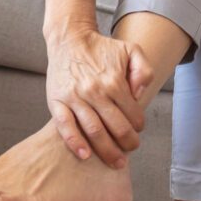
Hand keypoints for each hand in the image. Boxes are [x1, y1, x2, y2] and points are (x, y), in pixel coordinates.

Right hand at [45, 27, 153, 168]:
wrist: (69, 39)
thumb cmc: (101, 47)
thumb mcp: (131, 49)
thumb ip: (143, 69)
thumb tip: (140, 93)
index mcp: (114, 81)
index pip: (132, 113)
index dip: (138, 126)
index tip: (137, 130)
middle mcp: (94, 91)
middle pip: (116, 127)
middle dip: (127, 143)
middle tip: (131, 149)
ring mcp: (74, 98)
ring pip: (94, 131)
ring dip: (107, 150)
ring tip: (116, 161)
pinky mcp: (57, 101)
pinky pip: (65, 126)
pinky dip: (74, 143)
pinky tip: (84, 155)